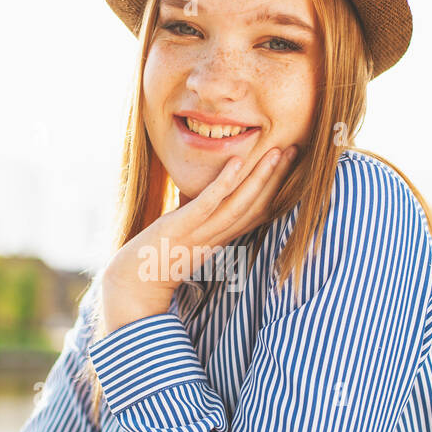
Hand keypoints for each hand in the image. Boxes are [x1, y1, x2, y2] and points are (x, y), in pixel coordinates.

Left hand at [97, 143, 299, 337]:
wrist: (136, 281)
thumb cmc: (160, 256)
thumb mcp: (189, 232)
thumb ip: (203, 214)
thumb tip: (213, 191)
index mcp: (222, 238)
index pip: (258, 213)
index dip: (278, 190)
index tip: (292, 166)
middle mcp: (217, 237)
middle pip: (257, 206)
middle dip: (278, 178)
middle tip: (296, 150)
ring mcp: (200, 233)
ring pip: (239, 204)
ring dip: (260, 178)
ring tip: (276, 151)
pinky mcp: (181, 228)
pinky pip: (208, 204)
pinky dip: (224, 183)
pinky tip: (237, 161)